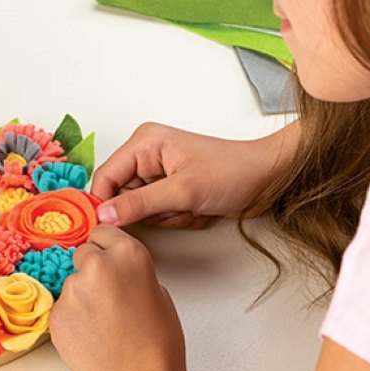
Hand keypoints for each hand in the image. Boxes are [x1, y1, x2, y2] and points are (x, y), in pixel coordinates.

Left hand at [48, 224, 186, 370]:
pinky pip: (62, 306)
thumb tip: (115, 269)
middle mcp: (97, 265)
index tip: (108, 259)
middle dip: (91, 269)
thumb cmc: (158, 343)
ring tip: (102, 323)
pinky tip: (90, 335)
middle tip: (107, 296)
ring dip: (81, 295)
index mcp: (129, 254)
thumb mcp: (158, 292)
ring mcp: (72, 289)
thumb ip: (131, 272)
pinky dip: (72, 317)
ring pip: (71, 282)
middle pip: (83, 253)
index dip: (106, 247)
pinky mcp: (56, 314)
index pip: (103, 230)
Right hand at [92, 121, 298, 228]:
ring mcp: (157, 173)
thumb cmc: (232, 172)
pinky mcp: (168, 188)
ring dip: (165, 216)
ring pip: (139, 209)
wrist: (266, 179)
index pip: (105, 177)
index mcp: (144, 143)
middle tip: (175, 207)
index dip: (103, 204)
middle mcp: (146, 154)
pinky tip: (194, 210)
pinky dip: (174, 218)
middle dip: (149, 211)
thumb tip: (104, 215)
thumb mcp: (183, 191)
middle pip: (121, 196)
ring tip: (190, 206)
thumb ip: (139, 204)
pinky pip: (156, 213)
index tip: (105, 228)